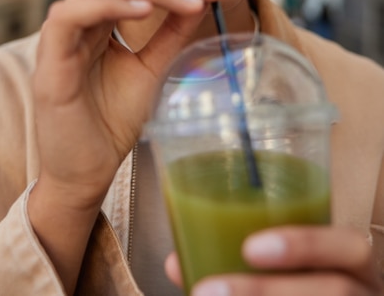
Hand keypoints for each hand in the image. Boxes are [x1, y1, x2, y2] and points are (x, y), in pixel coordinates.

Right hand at [32, 0, 223, 207]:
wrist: (87, 172)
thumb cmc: (113, 121)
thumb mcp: (152, 68)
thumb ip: (171, 34)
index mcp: (99, 21)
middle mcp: (78, 21)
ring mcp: (61, 38)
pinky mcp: (49, 62)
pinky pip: (70, 17)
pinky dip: (108, 6)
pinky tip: (145, 10)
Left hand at [166, 226, 382, 295]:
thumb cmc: (302, 288)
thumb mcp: (287, 272)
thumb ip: (241, 263)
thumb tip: (177, 262)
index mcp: (358, 269)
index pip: (352, 246)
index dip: (305, 244)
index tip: (249, 248)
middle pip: (335, 292)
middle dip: (267, 292)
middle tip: (207, 292)